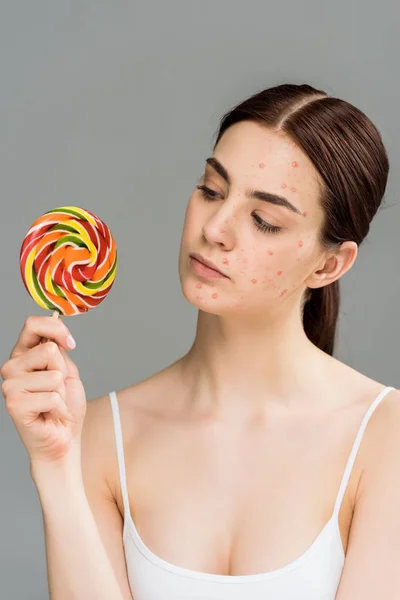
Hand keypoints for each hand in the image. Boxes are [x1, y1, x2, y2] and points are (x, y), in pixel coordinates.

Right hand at [1, 315, 86, 467]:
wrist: (63, 438)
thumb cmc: (65, 405)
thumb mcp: (66, 371)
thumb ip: (58, 350)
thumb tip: (55, 329)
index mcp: (23, 355)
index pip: (32, 324)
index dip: (56, 329)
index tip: (70, 344)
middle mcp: (11, 367)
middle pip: (48, 350)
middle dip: (63, 372)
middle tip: (57, 390)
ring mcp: (10, 386)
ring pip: (53, 375)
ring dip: (61, 393)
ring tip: (52, 404)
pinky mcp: (14, 404)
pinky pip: (52, 396)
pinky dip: (59, 408)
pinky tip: (50, 415)